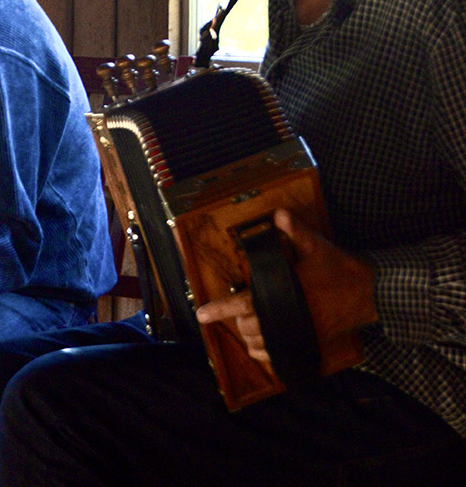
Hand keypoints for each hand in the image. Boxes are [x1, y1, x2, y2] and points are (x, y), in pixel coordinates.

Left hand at [196, 208, 377, 362]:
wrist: (371, 293)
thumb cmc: (340, 268)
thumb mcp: (317, 245)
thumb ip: (295, 230)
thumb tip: (277, 214)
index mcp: (287, 293)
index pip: (246, 303)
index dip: (221, 309)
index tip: (200, 313)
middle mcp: (290, 317)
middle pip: (250, 326)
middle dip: (237, 319)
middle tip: (234, 308)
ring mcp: (300, 333)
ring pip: (262, 344)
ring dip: (250, 335)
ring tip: (245, 323)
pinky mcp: (309, 343)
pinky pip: (279, 357)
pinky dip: (265, 354)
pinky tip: (260, 346)